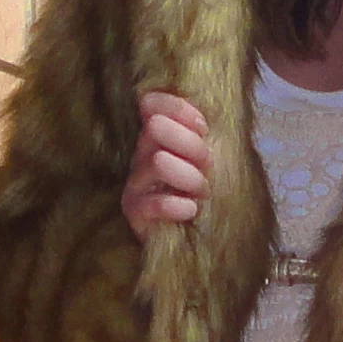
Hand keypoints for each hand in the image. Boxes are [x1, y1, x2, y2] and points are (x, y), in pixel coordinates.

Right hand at [122, 92, 210, 242]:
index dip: (178, 109)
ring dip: (190, 178)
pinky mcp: (134, 211)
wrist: (193, 238)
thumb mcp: (206, 158)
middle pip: (156, 128)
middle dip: (191, 145)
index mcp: (156, 136)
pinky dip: (179, 206)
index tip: (204, 128)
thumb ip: (202, 134)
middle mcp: (141, 155)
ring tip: (203, 193)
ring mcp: (135, 182)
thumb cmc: (202, 192)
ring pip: (159, 162)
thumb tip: (205, 116)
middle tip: (208, 167)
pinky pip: (155, 203)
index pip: (151, 103)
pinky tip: (191, 210)